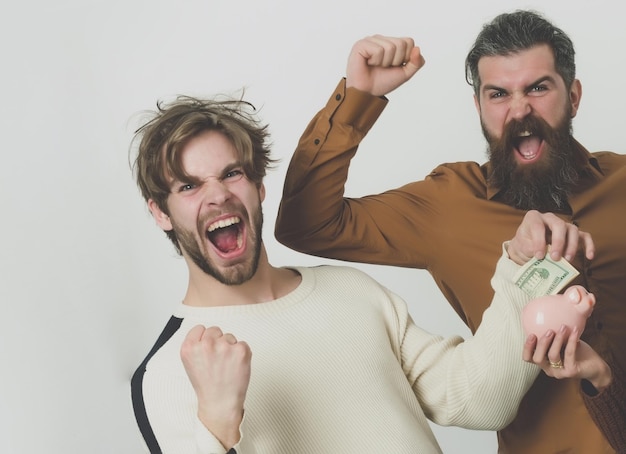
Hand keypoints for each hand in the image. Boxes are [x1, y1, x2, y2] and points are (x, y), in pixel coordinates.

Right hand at [180, 325, 251, 447]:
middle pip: (215, 330)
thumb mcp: (190, 363)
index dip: (204, 339)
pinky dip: (241, 354)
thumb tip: (205, 331)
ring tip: (225, 366)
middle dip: (217, 342)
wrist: (220, 404)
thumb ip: (195, 345)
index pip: (199, 328)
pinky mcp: (241, 350)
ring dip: (229, 348)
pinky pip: (242, 344)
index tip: (206, 351)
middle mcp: (205, 345)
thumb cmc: (207, 385)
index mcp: (189, 347)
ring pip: (229, 336)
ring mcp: (224, 346)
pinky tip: (235, 366)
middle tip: (217, 361)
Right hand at [346, 35, 424, 96]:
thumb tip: (417, 48)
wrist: (367, 93)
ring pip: (390, 47)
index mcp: (391, 43)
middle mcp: (381, 39)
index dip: (405, 57)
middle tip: (384, 67)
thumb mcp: (405, 74)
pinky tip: (368, 63)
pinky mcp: (361, 44)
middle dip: (395, 61)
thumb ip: (416, 63)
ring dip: (385, 62)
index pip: (409, 41)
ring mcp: (371, 40)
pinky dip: (375, 61)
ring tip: (375, 66)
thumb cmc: (382, 82)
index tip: (394, 66)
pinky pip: (378, 50)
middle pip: (401, 43)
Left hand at [507, 210, 594, 264]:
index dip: (539, 242)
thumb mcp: (522, 246)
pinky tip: (589, 256)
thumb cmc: (525, 245)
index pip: (538, 226)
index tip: (539, 256)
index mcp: (534, 218)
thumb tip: (543, 254)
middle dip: (558, 242)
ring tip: (567, 260)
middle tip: (555, 257)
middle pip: (559, 225)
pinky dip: (588, 245)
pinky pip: (584, 236)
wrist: (528, 248)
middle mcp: (550, 218)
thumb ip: (531, 248)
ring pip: (572, 230)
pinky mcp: (571, 234)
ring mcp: (562, 225)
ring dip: (571, 246)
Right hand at [523, 324, 611, 391]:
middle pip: (537, 358)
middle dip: (541, 343)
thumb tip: (548, 318)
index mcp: (544, 363)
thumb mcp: (563, 345)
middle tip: (549, 330)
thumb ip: (554, 338)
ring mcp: (560, 372)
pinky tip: (574, 331)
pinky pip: (569, 354)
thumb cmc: (578, 354)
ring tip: (563, 327)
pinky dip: (570, 340)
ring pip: (552, 355)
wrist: (596, 367)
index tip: (531, 334)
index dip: (527, 347)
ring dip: (557, 340)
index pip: (528, 358)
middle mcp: (549, 370)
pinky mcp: (571, 372)